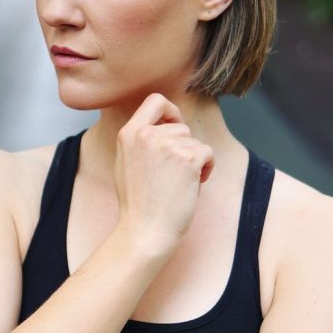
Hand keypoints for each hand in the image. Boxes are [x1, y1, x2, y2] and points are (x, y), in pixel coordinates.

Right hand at [114, 93, 213, 247]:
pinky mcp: (188, 159)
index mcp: (129, 134)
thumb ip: (140, 140)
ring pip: (195, 141)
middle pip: (180, 126)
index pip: (155, 101)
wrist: (145, 231)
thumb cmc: (137, 204)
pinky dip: (207, 168)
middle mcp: (147, 135)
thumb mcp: (125, 162)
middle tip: (176, 172)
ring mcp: (168, 146)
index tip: (174, 127)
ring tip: (180, 182)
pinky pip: (208, 153)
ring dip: (195, 160)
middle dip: (184, 147)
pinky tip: (193, 185)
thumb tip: (163, 126)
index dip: (170, 111)